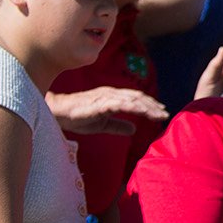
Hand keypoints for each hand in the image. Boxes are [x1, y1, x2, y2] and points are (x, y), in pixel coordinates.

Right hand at [47, 87, 167, 135]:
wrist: (56, 113)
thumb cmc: (78, 116)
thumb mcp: (102, 124)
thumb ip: (118, 125)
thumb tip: (134, 129)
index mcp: (113, 97)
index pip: (136, 99)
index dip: (150, 105)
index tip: (162, 113)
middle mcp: (111, 94)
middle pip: (137, 97)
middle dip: (153, 106)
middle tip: (165, 114)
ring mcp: (105, 97)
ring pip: (131, 99)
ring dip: (147, 106)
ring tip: (159, 114)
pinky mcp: (99, 103)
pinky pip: (119, 104)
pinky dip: (132, 106)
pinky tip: (142, 112)